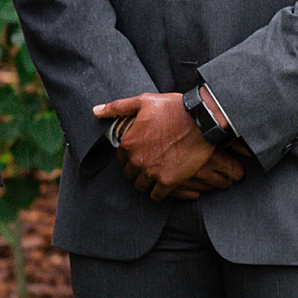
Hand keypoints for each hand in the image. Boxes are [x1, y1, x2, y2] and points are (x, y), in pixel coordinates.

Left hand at [94, 91, 247, 199]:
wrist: (201, 120)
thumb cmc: (173, 108)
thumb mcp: (143, 102)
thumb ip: (117, 108)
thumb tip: (96, 111)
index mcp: (129, 142)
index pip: (120, 158)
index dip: (129, 156)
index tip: (140, 152)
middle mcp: (137, 160)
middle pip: (129, 174)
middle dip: (137, 170)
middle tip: (149, 163)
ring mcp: (152, 172)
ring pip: (141, 186)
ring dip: (146, 182)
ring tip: (156, 174)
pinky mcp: (168, 181)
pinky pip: (157, 195)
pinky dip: (159, 192)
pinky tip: (165, 184)